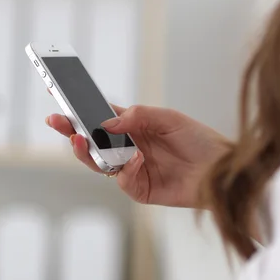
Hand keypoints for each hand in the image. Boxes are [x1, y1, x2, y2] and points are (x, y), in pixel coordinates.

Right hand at [46, 105, 228, 208]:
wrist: (222, 170)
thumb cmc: (198, 140)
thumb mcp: (168, 118)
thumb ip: (137, 116)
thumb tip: (106, 121)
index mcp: (131, 126)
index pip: (97, 115)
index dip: (77, 106)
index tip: (56, 91)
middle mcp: (126, 147)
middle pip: (90, 140)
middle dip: (70, 130)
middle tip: (56, 120)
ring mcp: (130, 169)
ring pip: (97, 162)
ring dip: (86, 151)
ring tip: (80, 140)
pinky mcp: (139, 189)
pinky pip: (122, 179)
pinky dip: (127, 168)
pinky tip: (137, 158)